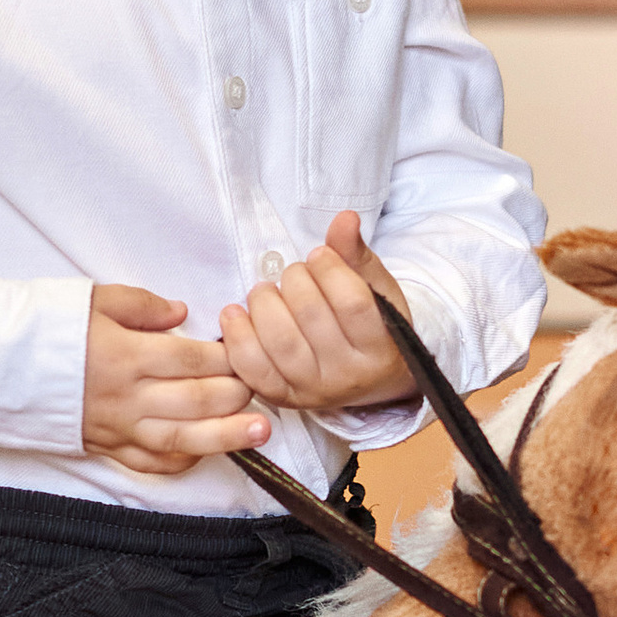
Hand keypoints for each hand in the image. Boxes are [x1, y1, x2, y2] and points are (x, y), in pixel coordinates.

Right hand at [83, 282, 271, 478]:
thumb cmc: (43, 328)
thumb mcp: (92, 299)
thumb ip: (142, 306)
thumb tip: (183, 314)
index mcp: (126, 354)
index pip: (192, 359)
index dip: (227, 356)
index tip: (248, 349)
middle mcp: (126, 396)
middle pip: (196, 399)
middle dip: (236, 393)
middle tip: (263, 385)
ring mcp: (117, 427)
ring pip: (182, 439)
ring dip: (226, 436)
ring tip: (261, 432)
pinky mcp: (106, 447)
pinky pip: (151, 463)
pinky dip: (182, 461)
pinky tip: (207, 452)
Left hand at [217, 213, 410, 420]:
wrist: (368, 378)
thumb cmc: (371, 325)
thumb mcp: (374, 288)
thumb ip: (355, 254)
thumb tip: (344, 218)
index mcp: (380, 347)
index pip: (351, 302)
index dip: (329, 269)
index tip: (319, 255)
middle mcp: (348, 375)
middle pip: (311, 317)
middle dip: (294, 280)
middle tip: (293, 273)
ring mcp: (314, 391)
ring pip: (280, 342)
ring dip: (264, 303)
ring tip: (266, 291)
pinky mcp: (283, 398)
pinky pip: (252, 369)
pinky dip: (237, 336)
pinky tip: (235, 313)